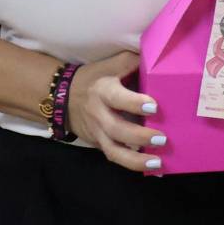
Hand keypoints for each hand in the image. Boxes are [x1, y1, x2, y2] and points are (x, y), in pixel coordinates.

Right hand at [66, 51, 166, 174]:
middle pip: (116, 129)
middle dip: (139, 136)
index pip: (117, 98)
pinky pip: (115, 157)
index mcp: (103, 90)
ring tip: (158, 163)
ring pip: (113, 150)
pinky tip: (153, 169)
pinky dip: (133, 165)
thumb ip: (133, 61)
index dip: (134, 103)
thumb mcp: (110, 65)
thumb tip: (160, 55)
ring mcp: (97, 132)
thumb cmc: (96, 78)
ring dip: (136, 160)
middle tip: (162, 138)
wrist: (61, 97)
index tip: (154, 105)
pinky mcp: (98, 144)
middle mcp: (99, 114)